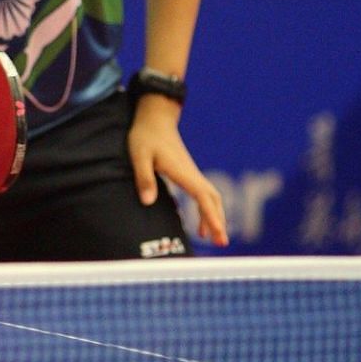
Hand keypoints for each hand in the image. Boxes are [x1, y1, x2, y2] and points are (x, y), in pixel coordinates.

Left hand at [128, 96, 229, 245]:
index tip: (218, 233)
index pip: (202, 197)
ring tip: (213, 238)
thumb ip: (144, 177)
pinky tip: (198, 224)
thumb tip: (148, 202)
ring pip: (211, 197)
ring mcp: (192, 173)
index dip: (211, 216)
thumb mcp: (139, 155)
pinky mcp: (188, 173)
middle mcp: (192, 174)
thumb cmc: (146, 136)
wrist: (155, 118)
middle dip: (219, 221)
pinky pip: (203, 195)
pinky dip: (206, 210)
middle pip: (213, 200)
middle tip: (221, 243)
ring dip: (215, 217)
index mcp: (183, 172)